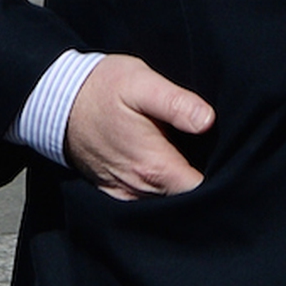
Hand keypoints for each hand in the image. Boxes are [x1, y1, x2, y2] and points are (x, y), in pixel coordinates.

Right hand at [65, 54, 213, 198]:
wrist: (59, 101)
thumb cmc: (103, 88)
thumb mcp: (142, 83)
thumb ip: (176, 103)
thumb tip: (208, 120)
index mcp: (153, 166)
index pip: (199, 190)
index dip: (219, 176)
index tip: (226, 155)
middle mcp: (140, 189)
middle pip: (185, 199)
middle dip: (202, 180)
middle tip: (212, 150)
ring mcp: (126, 193)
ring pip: (166, 201)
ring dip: (179, 184)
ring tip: (190, 153)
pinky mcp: (115, 191)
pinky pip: (146, 200)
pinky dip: (159, 188)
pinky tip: (165, 161)